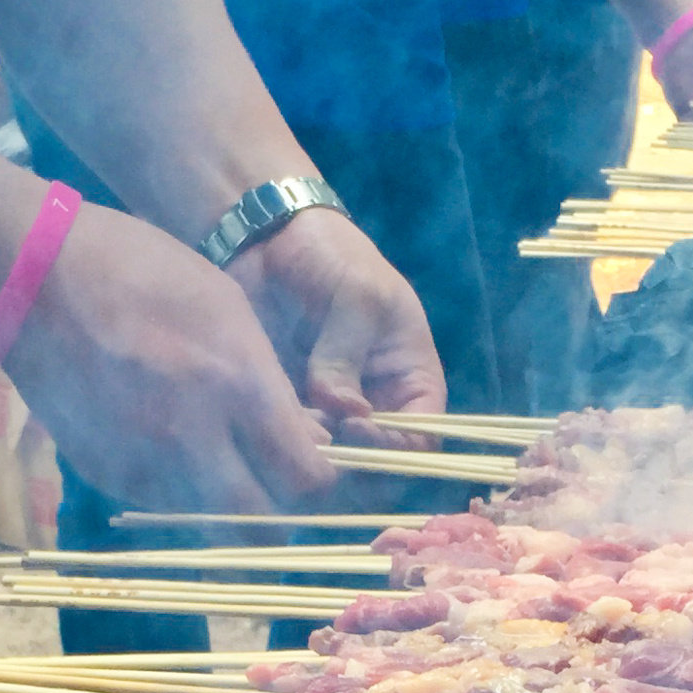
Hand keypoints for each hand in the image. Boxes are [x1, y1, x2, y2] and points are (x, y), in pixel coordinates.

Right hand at [6, 196, 348, 512]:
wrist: (34, 278)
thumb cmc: (142, 272)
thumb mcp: (228, 308)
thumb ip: (269, 384)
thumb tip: (304, 441)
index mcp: (236, 385)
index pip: (305, 478)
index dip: (318, 485)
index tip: (314, 471)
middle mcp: (193, 436)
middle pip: (259, 526)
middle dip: (278, 520)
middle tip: (277, 495)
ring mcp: (143, 461)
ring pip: (208, 524)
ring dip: (224, 506)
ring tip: (217, 459)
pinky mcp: (105, 473)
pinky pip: (159, 501)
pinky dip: (175, 487)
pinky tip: (164, 441)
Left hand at [226, 207, 446, 434]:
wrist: (270, 238)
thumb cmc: (334, 255)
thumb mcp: (357, 296)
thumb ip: (348, 355)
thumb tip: (344, 411)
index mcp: (412, 376)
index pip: (422, 434)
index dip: (398, 445)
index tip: (358, 428)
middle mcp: (377, 399)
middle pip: (378, 455)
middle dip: (353, 453)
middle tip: (320, 434)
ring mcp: (334, 405)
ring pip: (334, 451)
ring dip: (316, 447)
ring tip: (291, 420)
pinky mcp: (294, 402)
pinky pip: (296, 434)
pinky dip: (286, 434)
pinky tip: (270, 415)